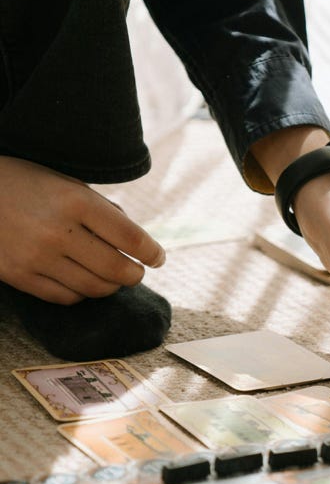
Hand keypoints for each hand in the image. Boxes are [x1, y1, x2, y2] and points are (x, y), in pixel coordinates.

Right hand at [0, 157, 165, 303]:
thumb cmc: (28, 186)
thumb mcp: (68, 185)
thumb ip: (104, 212)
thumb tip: (141, 245)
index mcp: (75, 201)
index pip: (131, 238)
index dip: (152, 253)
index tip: (158, 258)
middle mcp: (57, 231)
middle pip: (118, 270)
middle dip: (135, 274)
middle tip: (136, 271)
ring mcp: (36, 256)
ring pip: (95, 288)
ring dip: (111, 286)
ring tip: (111, 276)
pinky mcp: (18, 276)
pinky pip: (67, 298)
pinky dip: (83, 293)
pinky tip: (82, 280)